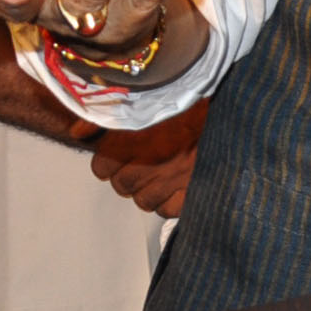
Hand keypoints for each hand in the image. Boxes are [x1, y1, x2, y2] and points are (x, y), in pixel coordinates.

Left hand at [88, 101, 206, 218]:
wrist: (233, 107)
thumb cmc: (190, 102)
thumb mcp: (147, 101)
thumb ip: (106, 119)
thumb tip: (77, 133)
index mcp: (135, 139)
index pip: (101, 168)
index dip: (108, 162)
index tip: (118, 156)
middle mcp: (150, 162)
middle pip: (122, 186)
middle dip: (128, 177)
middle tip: (143, 164)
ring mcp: (172, 179)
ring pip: (143, 201)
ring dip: (148, 191)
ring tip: (160, 176)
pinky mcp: (194, 190)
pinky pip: (168, 210)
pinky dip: (169, 202)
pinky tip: (176, 187)